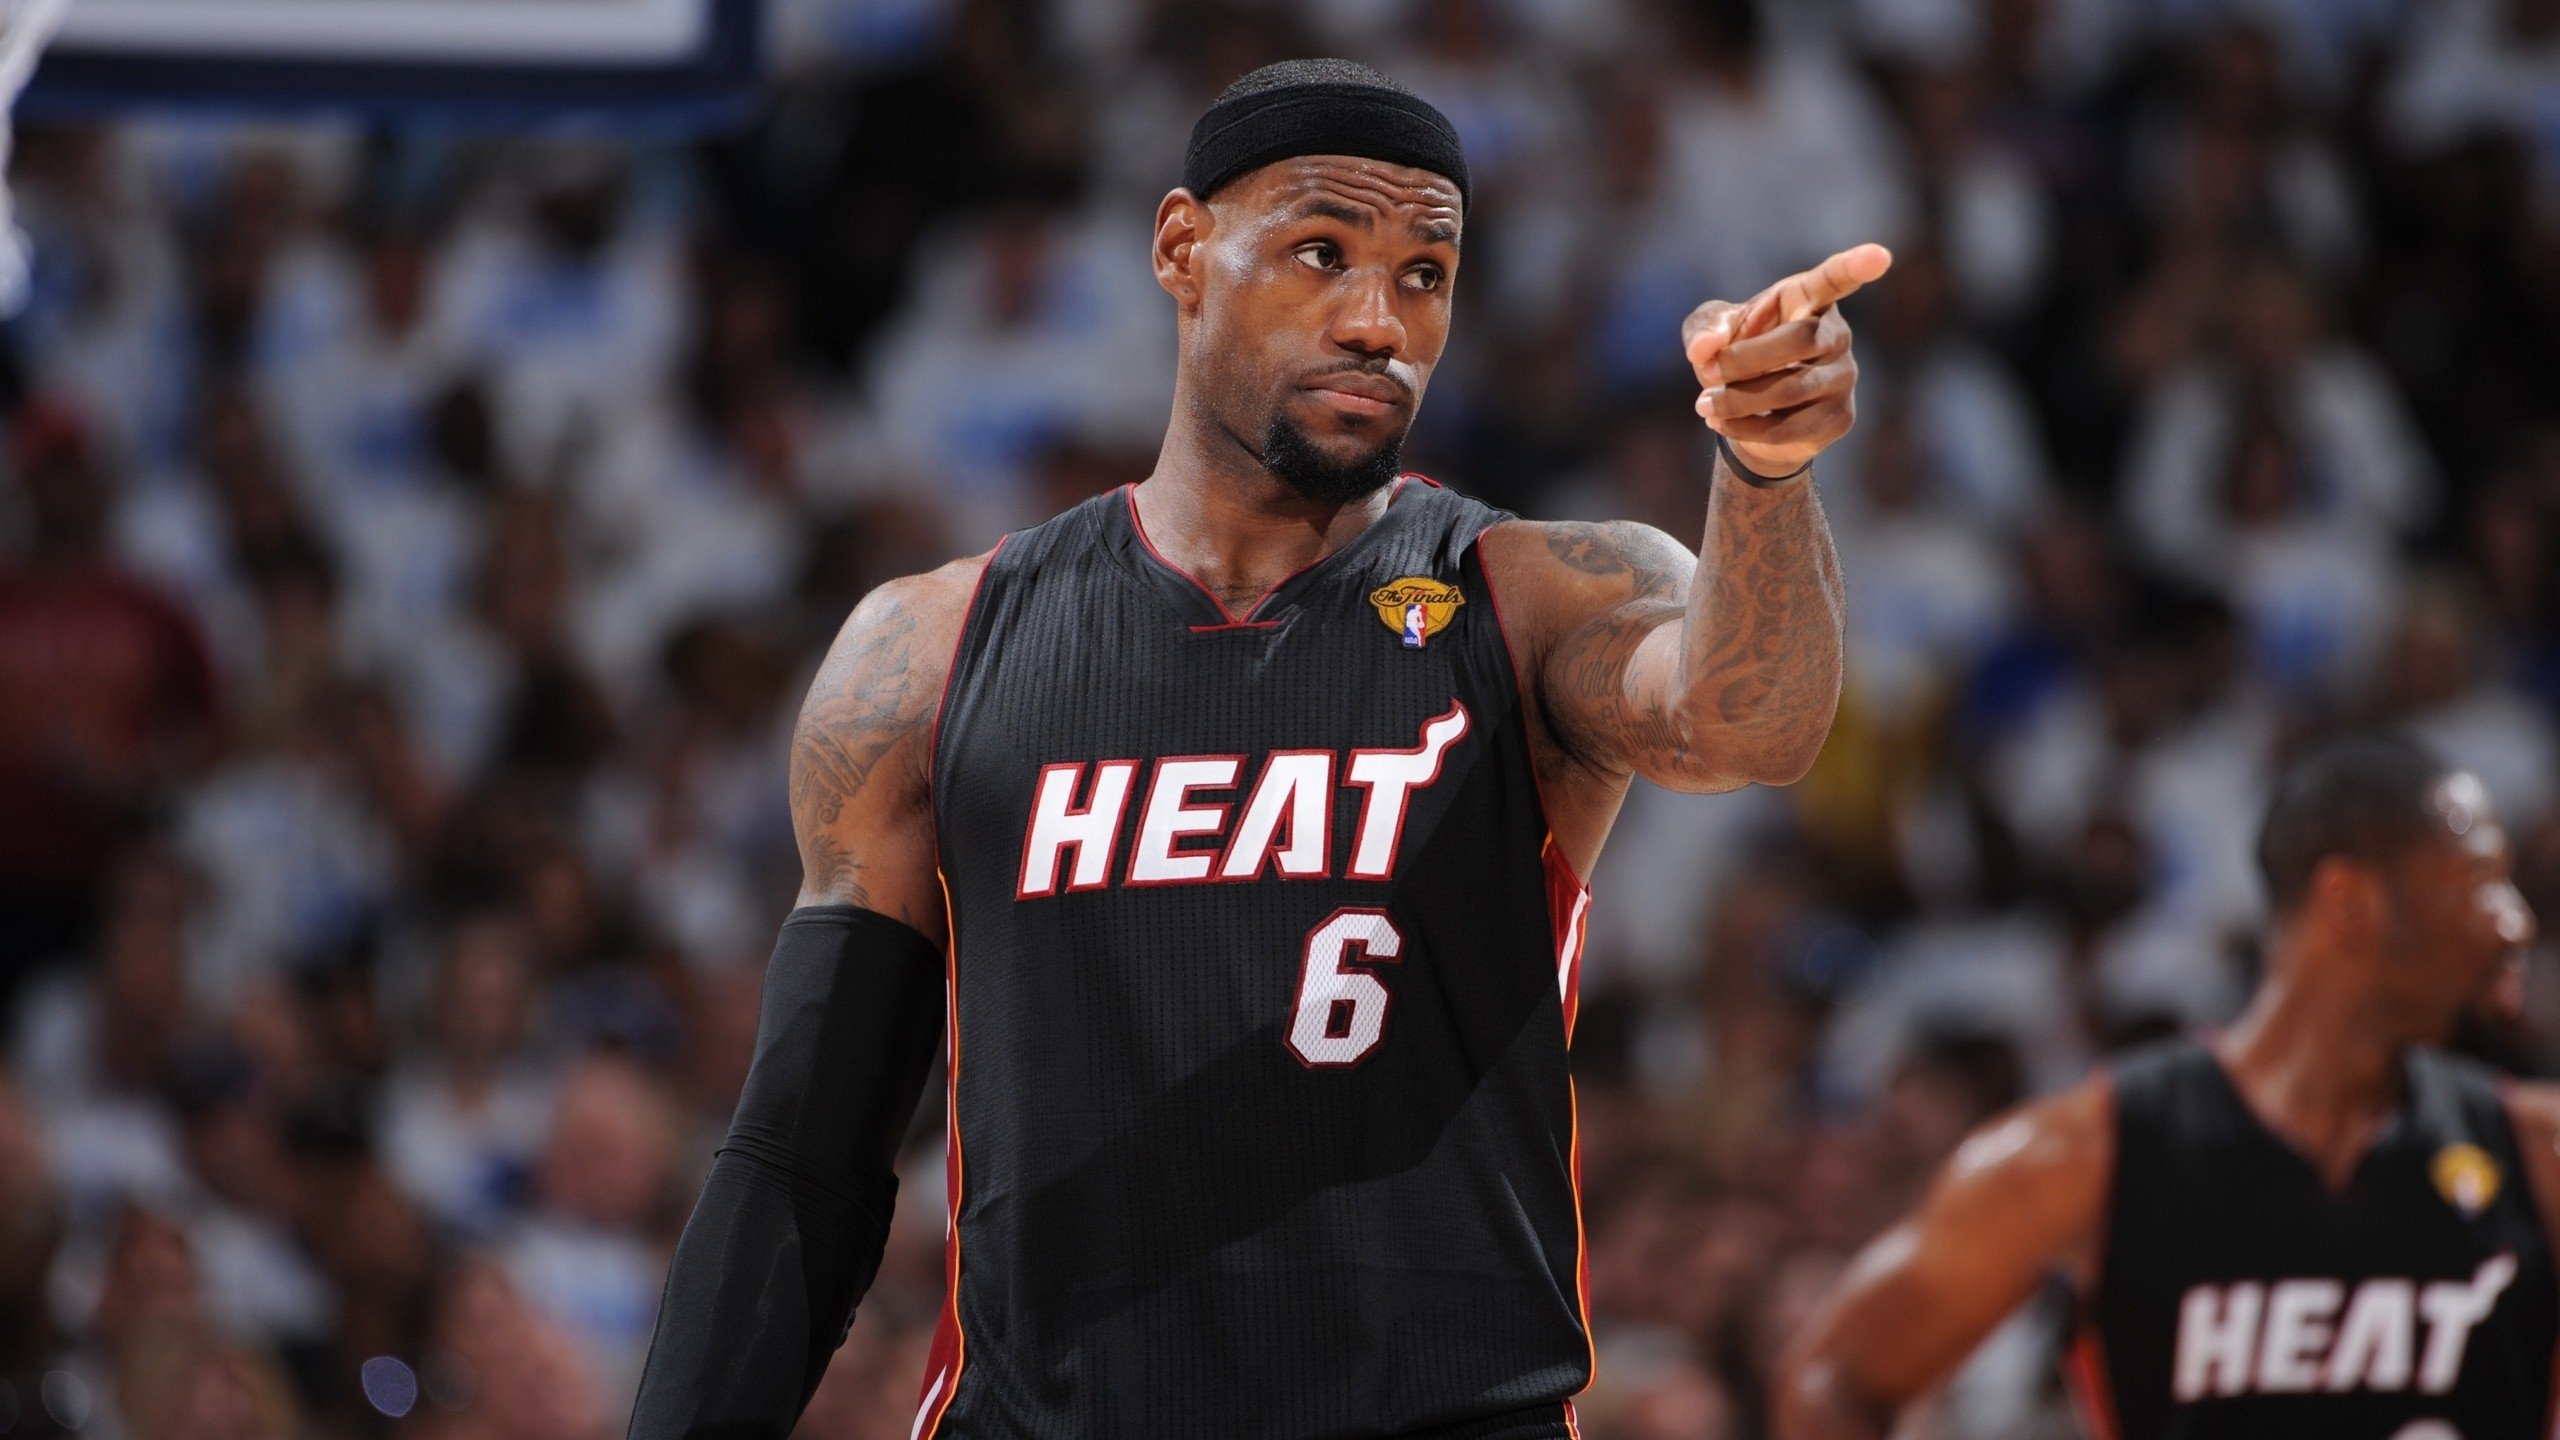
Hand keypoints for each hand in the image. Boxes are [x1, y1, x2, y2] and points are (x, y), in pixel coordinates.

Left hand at [1681, 243, 1892, 478]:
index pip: (1834, 279)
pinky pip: (1790, 428)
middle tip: (1708, 371)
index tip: (1879, 256)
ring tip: (1704, 404)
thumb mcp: (1712, 332)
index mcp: (1808, 299)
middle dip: (1744, 360)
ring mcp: (1845, 377)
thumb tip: (1705, 348)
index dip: (1855, 266)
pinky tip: (1722, 422)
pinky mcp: (1840, 418)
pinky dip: (1745, 428)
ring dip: (1737, 400)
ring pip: (1792, 389)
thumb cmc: (1736, 355)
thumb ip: (1705, 328)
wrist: (1750, 416)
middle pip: (1801, 339)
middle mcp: (1836, 334)